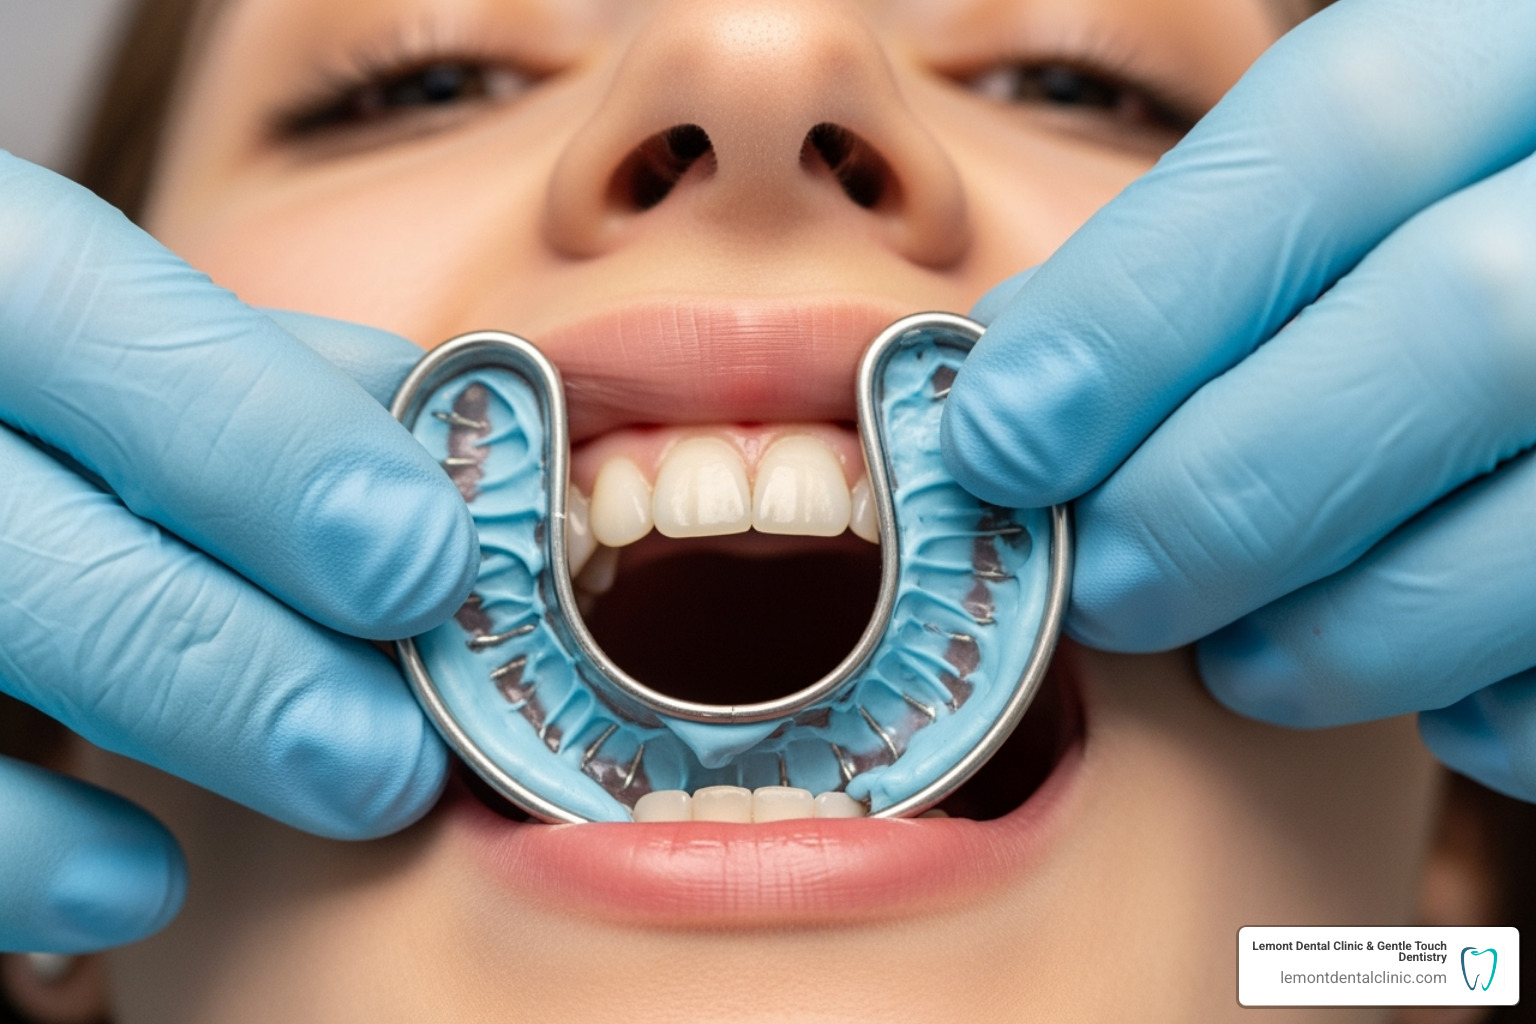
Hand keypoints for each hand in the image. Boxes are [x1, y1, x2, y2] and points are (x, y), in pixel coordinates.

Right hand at [0, 154, 477, 951]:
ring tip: (360, 784)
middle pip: (29, 523)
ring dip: (192, 727)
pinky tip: (146, 881)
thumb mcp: (130, 334)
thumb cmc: (56, 402)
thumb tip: (429, 428)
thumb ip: (260, 367)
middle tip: (409, 741)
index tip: (427, 561)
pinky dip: (24, 850)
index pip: (91, 317)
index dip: (272, 444)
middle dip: (244, 645)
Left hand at [941, 0, 1535, 797]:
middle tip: (1100, 588)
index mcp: (1530, 57)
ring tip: (1236, 662)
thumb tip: (1016, 377)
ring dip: (1339, 626)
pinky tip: (1412, 685)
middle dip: (1221, 491)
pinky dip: (1473, 694)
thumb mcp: (1360, 185)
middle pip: (1450, 323)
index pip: (1343, 123)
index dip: (1143, 299)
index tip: (1001, 436)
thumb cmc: (1450, 239)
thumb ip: (1207, 252)